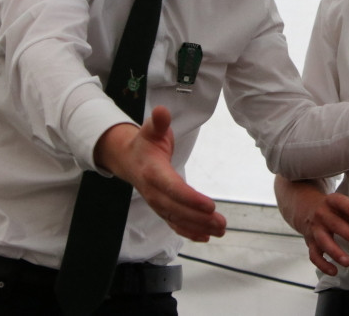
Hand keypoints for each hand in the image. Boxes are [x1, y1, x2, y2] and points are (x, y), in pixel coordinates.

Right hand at [97, 106, 225, 241]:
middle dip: (198, 218)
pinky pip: (174, 223)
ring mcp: (156, 202)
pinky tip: (206, 237)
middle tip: (221, 222)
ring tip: (220, 230)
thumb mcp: (150, 129)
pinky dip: (188, 232)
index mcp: (152, 172)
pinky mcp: (161, 208)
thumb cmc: (145, 142)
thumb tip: (162, 112)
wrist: (127, 158)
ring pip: (176, 219)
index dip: (190, 198)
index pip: (171, 188)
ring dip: (198, 227)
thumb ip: (158, 122)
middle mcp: (153, 191)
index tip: (210, 205)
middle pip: (175, 209)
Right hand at [287, 185, 348, 274]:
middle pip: (335, 224)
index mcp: (330, 202)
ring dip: (335, 252)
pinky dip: (323, 265)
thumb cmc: (328, 207)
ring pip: (324, 241)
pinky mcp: (310, 242)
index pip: (340, 203)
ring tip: (348, 262)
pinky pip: (314, 255)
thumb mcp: (338, 202)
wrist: (303, 208)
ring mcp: (315, 229)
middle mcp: (321, 215)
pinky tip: (334, 271)